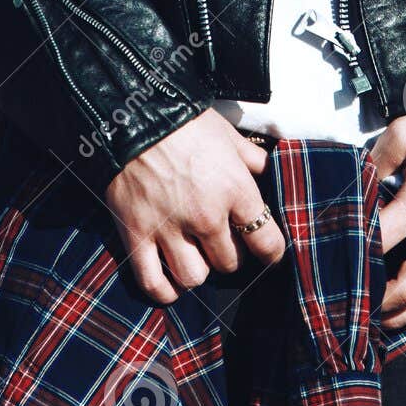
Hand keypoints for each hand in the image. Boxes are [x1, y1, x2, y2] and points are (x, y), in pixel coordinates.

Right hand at [103, 109, 286, 302]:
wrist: (134, 114)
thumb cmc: (186, 122)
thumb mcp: (229, 135)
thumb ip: (253, 159)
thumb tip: (271, 171)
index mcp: (235, 190)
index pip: (266, 241)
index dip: (270, 251)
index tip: (267, 251)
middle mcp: (206, 217)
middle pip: (229, 263)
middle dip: (230, 255)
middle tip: (222, 241)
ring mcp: (170, 229)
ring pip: (195, 278)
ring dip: (198, 270)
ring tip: (195, 255)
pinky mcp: (137, 235)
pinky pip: (153, 283)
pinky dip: (163, 291)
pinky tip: (171, 283)